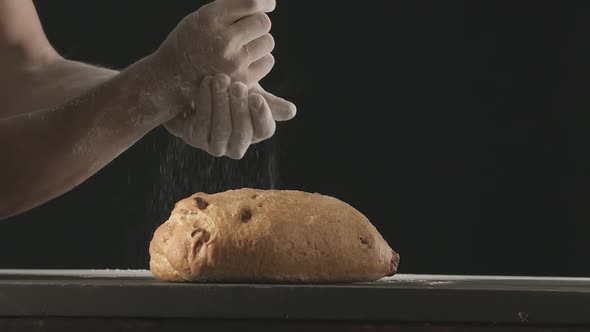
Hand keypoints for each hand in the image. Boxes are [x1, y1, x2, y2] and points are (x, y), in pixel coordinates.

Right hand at [148, 0, 276, 119]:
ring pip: (268, 42)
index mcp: (210, 18)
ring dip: (260, 42)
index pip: (251, 3)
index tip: (269, 5)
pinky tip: (245, 62)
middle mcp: (222, 41)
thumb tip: (264, 3)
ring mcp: (233, 63)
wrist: (174, 75)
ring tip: (242, 48)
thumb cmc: (192, 41)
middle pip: (263, 23)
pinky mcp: (242, 80)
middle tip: (246, 31)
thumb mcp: (202, 16)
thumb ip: (230, 8)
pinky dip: (261, 60)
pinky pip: (267, 61)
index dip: (265, 2)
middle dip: (258, 24)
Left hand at [166, 74, 276, 158]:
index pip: (265, 130)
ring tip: (220, 79)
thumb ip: (268, 102)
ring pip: (222, 129)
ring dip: (221, 103)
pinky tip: (207, 83)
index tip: (257, 97)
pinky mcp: (194, 139)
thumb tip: (292, 112)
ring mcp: (215, 145)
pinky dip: (205, 101)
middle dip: (240, 108)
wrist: (199, 89)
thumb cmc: (230, 93)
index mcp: (255, 133)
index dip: (262, 115)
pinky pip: (202, 123)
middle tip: (237, 85)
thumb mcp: (251, 94)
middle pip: (243, 132)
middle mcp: (237, 145)